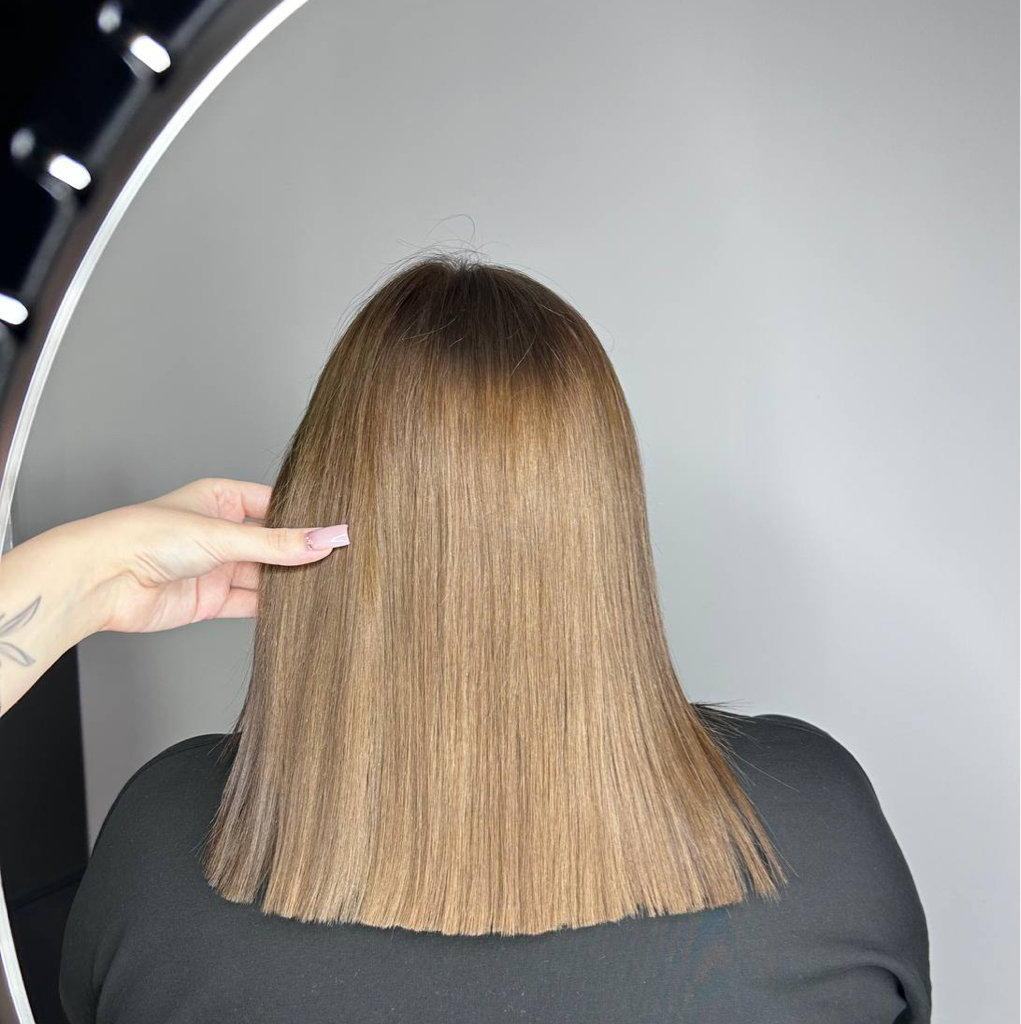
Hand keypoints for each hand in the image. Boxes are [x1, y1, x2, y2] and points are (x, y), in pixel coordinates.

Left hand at [77, 477, 349, 633]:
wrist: (102, 580)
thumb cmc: (144, 537)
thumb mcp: (223, 534)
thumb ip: (278, 543)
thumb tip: (325, 539)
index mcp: (220, 499)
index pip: (275, 505)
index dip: (304, 518)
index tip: (334, 530)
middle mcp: (219, 532)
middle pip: (271, 543)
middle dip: (298, 553)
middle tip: (336, 560)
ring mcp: (215, 567)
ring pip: (263, 574)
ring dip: (287, 581)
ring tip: (323, 584)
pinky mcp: (210, 600)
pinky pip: (250, 602)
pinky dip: (272, 606)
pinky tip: (295, 605)